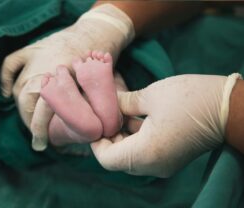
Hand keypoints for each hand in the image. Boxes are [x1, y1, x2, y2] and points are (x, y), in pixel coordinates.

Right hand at [0, 4, 134, 150]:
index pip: (42, 115)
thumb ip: (80, 109)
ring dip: (22, 107)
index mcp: (61, 85)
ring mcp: (35, 61)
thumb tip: (75, 134)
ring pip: (19, 90)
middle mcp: (43, 73)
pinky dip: (6, 79)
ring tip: (29, 118)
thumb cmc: (97, 65)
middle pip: (27, 105)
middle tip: (37, 132)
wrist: (94, 35)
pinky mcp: (31, 50)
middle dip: (31, 122)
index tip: (41, 145)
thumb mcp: (93, 91)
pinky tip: (7, 93)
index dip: (39, 132)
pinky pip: (10, 65)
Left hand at [91, 74, 240, 176]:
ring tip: (120, 113)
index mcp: (146, 152)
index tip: (95, 122)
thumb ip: (123, 103)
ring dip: (122, 137)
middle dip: (108, 137)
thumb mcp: (150, 96)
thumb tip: (107, 104)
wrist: (228, 107)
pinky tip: (134, 118)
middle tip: (105, 114)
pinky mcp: (169, 159)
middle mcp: (152, 166)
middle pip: (117, 159)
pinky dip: (134, 139)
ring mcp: (162, 165)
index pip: (107, 158)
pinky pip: (143, 154)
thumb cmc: (190, 98)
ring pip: (130, 156)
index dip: (96, 141)